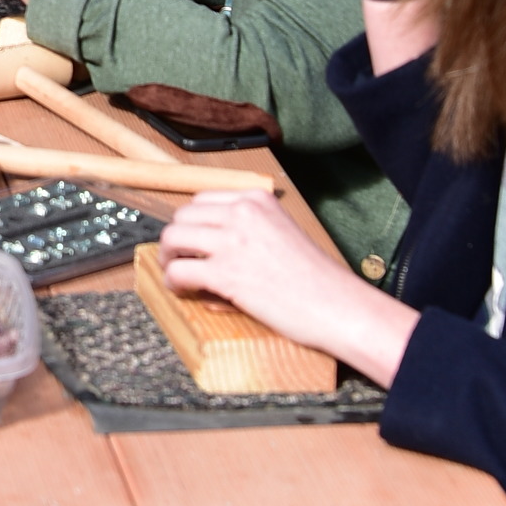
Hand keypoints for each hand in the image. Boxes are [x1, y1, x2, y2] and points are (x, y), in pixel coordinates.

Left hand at [158, 192, 418, 387]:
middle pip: (182, 216)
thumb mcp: (281, 233)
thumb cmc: (315, 278)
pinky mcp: (225, 272)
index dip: (191, 223)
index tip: (191, 240)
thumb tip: (205, 244)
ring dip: (169, 259)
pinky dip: (173, 283)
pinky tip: (182, 291)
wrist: (337, 305)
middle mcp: (242, 213)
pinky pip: (178, 271)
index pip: (202, 200)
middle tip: (178, 260)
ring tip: (177, 275)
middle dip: (176, 240)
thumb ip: (246, 230)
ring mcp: (232, 240)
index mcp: (257, 199)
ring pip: (172, 239)